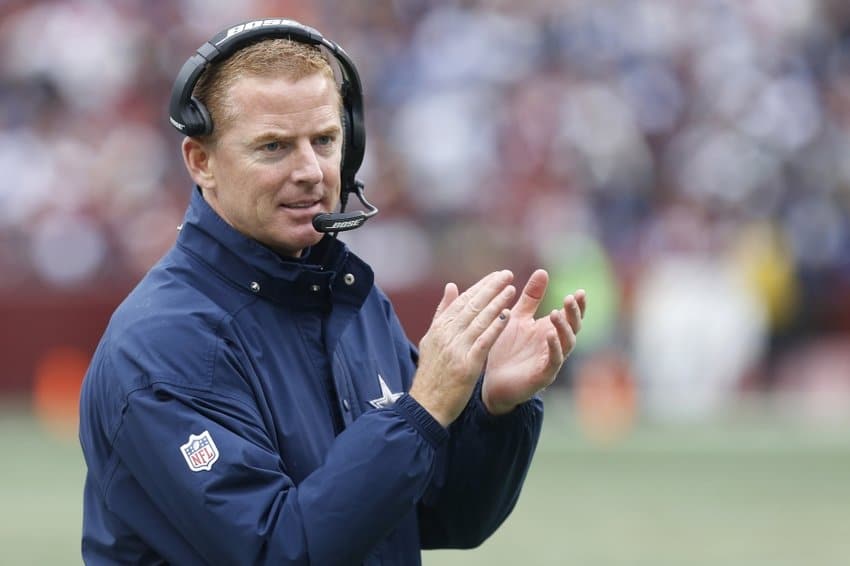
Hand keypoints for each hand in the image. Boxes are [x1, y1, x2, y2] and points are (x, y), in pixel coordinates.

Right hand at [409, 271, 516, 426]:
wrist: (426, 405)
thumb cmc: (432, 374)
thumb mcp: (432, 340)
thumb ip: (442, 313)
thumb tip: (452, 286)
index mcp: (439, 328)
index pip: (462, 301)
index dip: (480, 287)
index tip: (496, 276)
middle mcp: (447, 335)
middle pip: (471, 306)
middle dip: (491, 288)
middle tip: (507, 274)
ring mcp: (456, 349)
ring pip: (479, 320)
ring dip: (496, 303)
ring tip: (511, 289)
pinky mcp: (467, 364)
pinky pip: (484, 341)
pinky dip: (495, 326)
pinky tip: (507, 315)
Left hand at [482, 269, 585, 414]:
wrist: (490, 381)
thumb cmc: (506, 349)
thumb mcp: (518, 317)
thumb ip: (531, 297)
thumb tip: (543, 271)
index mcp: (550, 330)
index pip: (571, 316)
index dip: (578, 305)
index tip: (580, 291)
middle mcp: (555, 345)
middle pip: (573, 328)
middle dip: (574, 314)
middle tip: (570, 298)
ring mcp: (551, 361)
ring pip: (566, 344)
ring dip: (563, 328)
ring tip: (556, 313)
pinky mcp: (543, 375)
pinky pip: (553, 361)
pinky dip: (554, 348)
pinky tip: (549, 335)